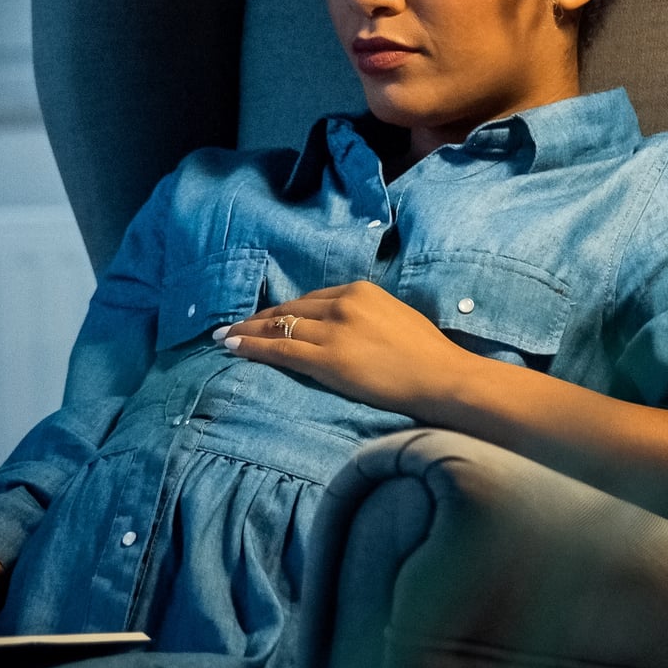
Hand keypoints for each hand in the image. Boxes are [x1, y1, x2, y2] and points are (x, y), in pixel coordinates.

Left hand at [214, 279, 470, 415]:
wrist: (441, 376)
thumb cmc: (428, 354)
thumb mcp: (395, 317)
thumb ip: (366, 316)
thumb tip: (348, 327)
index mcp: (359, 291)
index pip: (311, 299)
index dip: (286, 310)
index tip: (269, 316)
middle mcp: (342, 304)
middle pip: (290, 309)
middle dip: (260, 318)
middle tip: (236, 324)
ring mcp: (332, 331)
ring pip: (279, 326)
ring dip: (248, 331)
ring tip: (226, 336)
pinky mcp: (326, 359)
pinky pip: (280, 349)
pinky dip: (253, 346)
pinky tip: (234, 347)